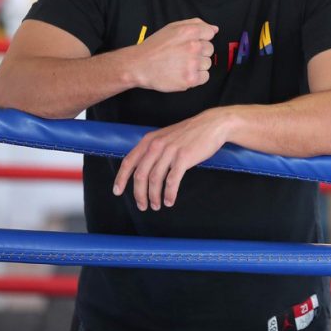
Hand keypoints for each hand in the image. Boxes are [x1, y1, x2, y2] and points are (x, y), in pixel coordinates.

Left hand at [112, 109, 231, 210]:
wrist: (212, 124)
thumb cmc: (190, 133)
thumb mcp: (166, 136)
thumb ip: (153, 149)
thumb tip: (143, 167)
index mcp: (149, 140)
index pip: (129, 162)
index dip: (121, 178)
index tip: (117, 192)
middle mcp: (156, 145)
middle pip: (140, 175)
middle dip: (139, 194)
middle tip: (142, 205)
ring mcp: (170, 151)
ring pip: (155, 180)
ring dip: (154, 196)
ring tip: (156, 205)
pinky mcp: (184, 158)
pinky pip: (172, 181)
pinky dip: (169, 193)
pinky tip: (170, 200)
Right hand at [132, 18, 216, 91]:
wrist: (138, 66)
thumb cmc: (155, 46)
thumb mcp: (172, 28)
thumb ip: (195, 24)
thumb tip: (215, 29)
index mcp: (190, 32)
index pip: (210, 33)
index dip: (201, 39)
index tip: (189, 43)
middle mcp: (193, 46)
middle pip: (210, 49)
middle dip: (199, 52)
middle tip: (182, 55)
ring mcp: (192, 64)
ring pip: (208, 64)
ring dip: (197, 65)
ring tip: (181, 65)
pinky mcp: (190, 79)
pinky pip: (205, 77)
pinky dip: (196, 77)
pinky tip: (183, 73)